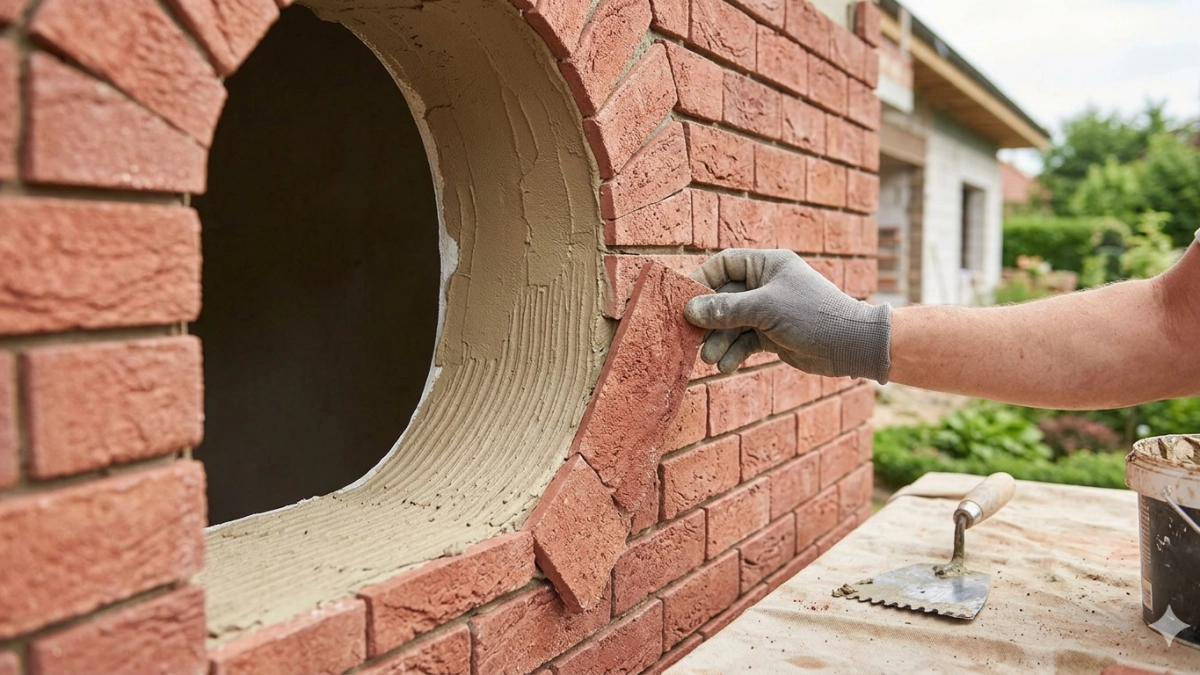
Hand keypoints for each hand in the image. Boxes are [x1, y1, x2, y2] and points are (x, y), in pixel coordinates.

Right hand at [683, 249, 892, 381]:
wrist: (850, 346)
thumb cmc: (812, 315)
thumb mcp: (765, 309)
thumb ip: (726, 309)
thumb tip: (691, 310)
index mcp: (767, 265)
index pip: (724, 264)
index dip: (702, 279)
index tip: (683, 300)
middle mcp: (766, 285)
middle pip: (724, 297)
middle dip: (709, 320)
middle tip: (692, 339)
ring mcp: (768, 310)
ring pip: (732, 323)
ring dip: (719, 341)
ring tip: (710, 360)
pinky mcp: (772, 334)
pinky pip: (744, 341)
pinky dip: (734, 353)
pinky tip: (726, 366)